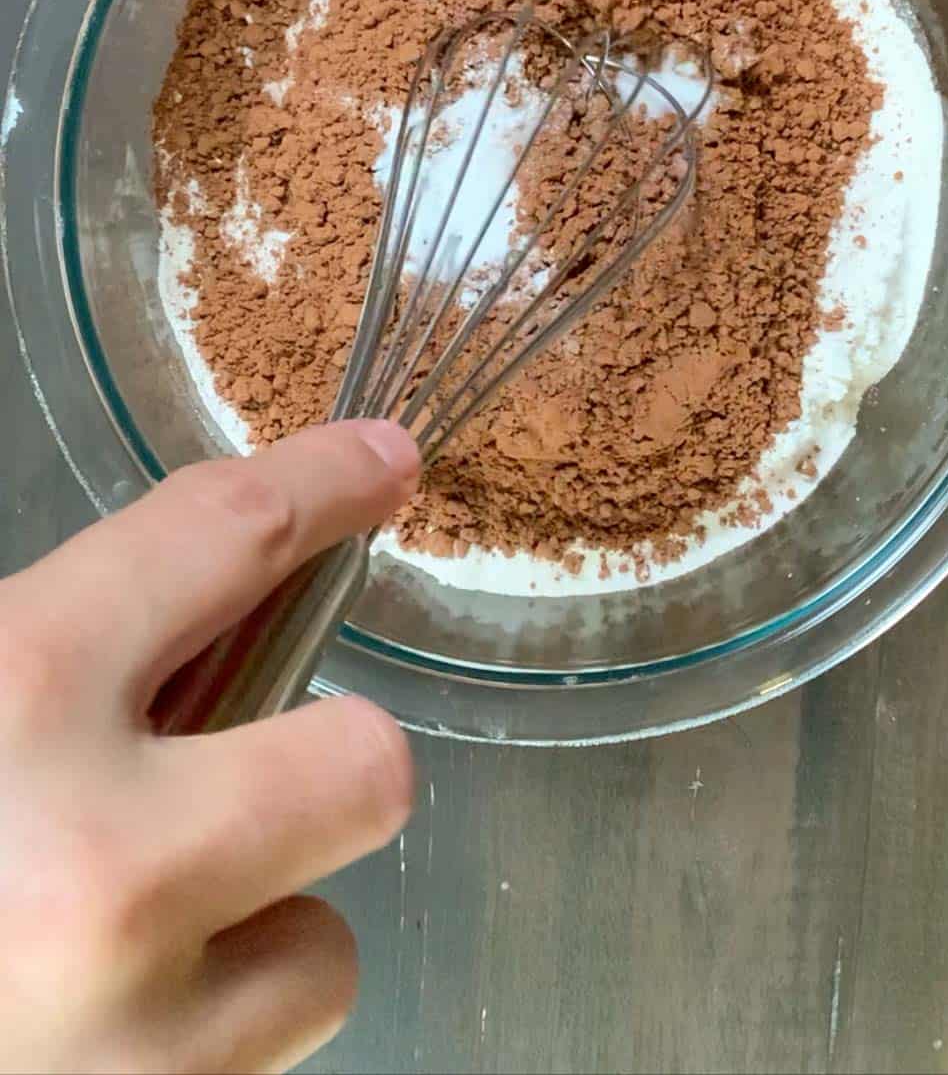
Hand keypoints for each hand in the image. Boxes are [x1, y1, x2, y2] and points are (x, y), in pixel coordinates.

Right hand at [0, 421, 418, 1074]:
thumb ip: (45, 657)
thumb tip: (203, 611)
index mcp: (12, 694)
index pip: (228, 536)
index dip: (324, 485)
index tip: (380, 463)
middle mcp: (98, 862)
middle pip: (365, 767)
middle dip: (332, 761)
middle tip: (261, 771)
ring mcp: (134, 1035)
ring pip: (317, 953)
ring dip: (246, 934)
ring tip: (118, 942)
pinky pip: (245, 1064)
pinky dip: (192, 1043)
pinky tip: (89, 1033)